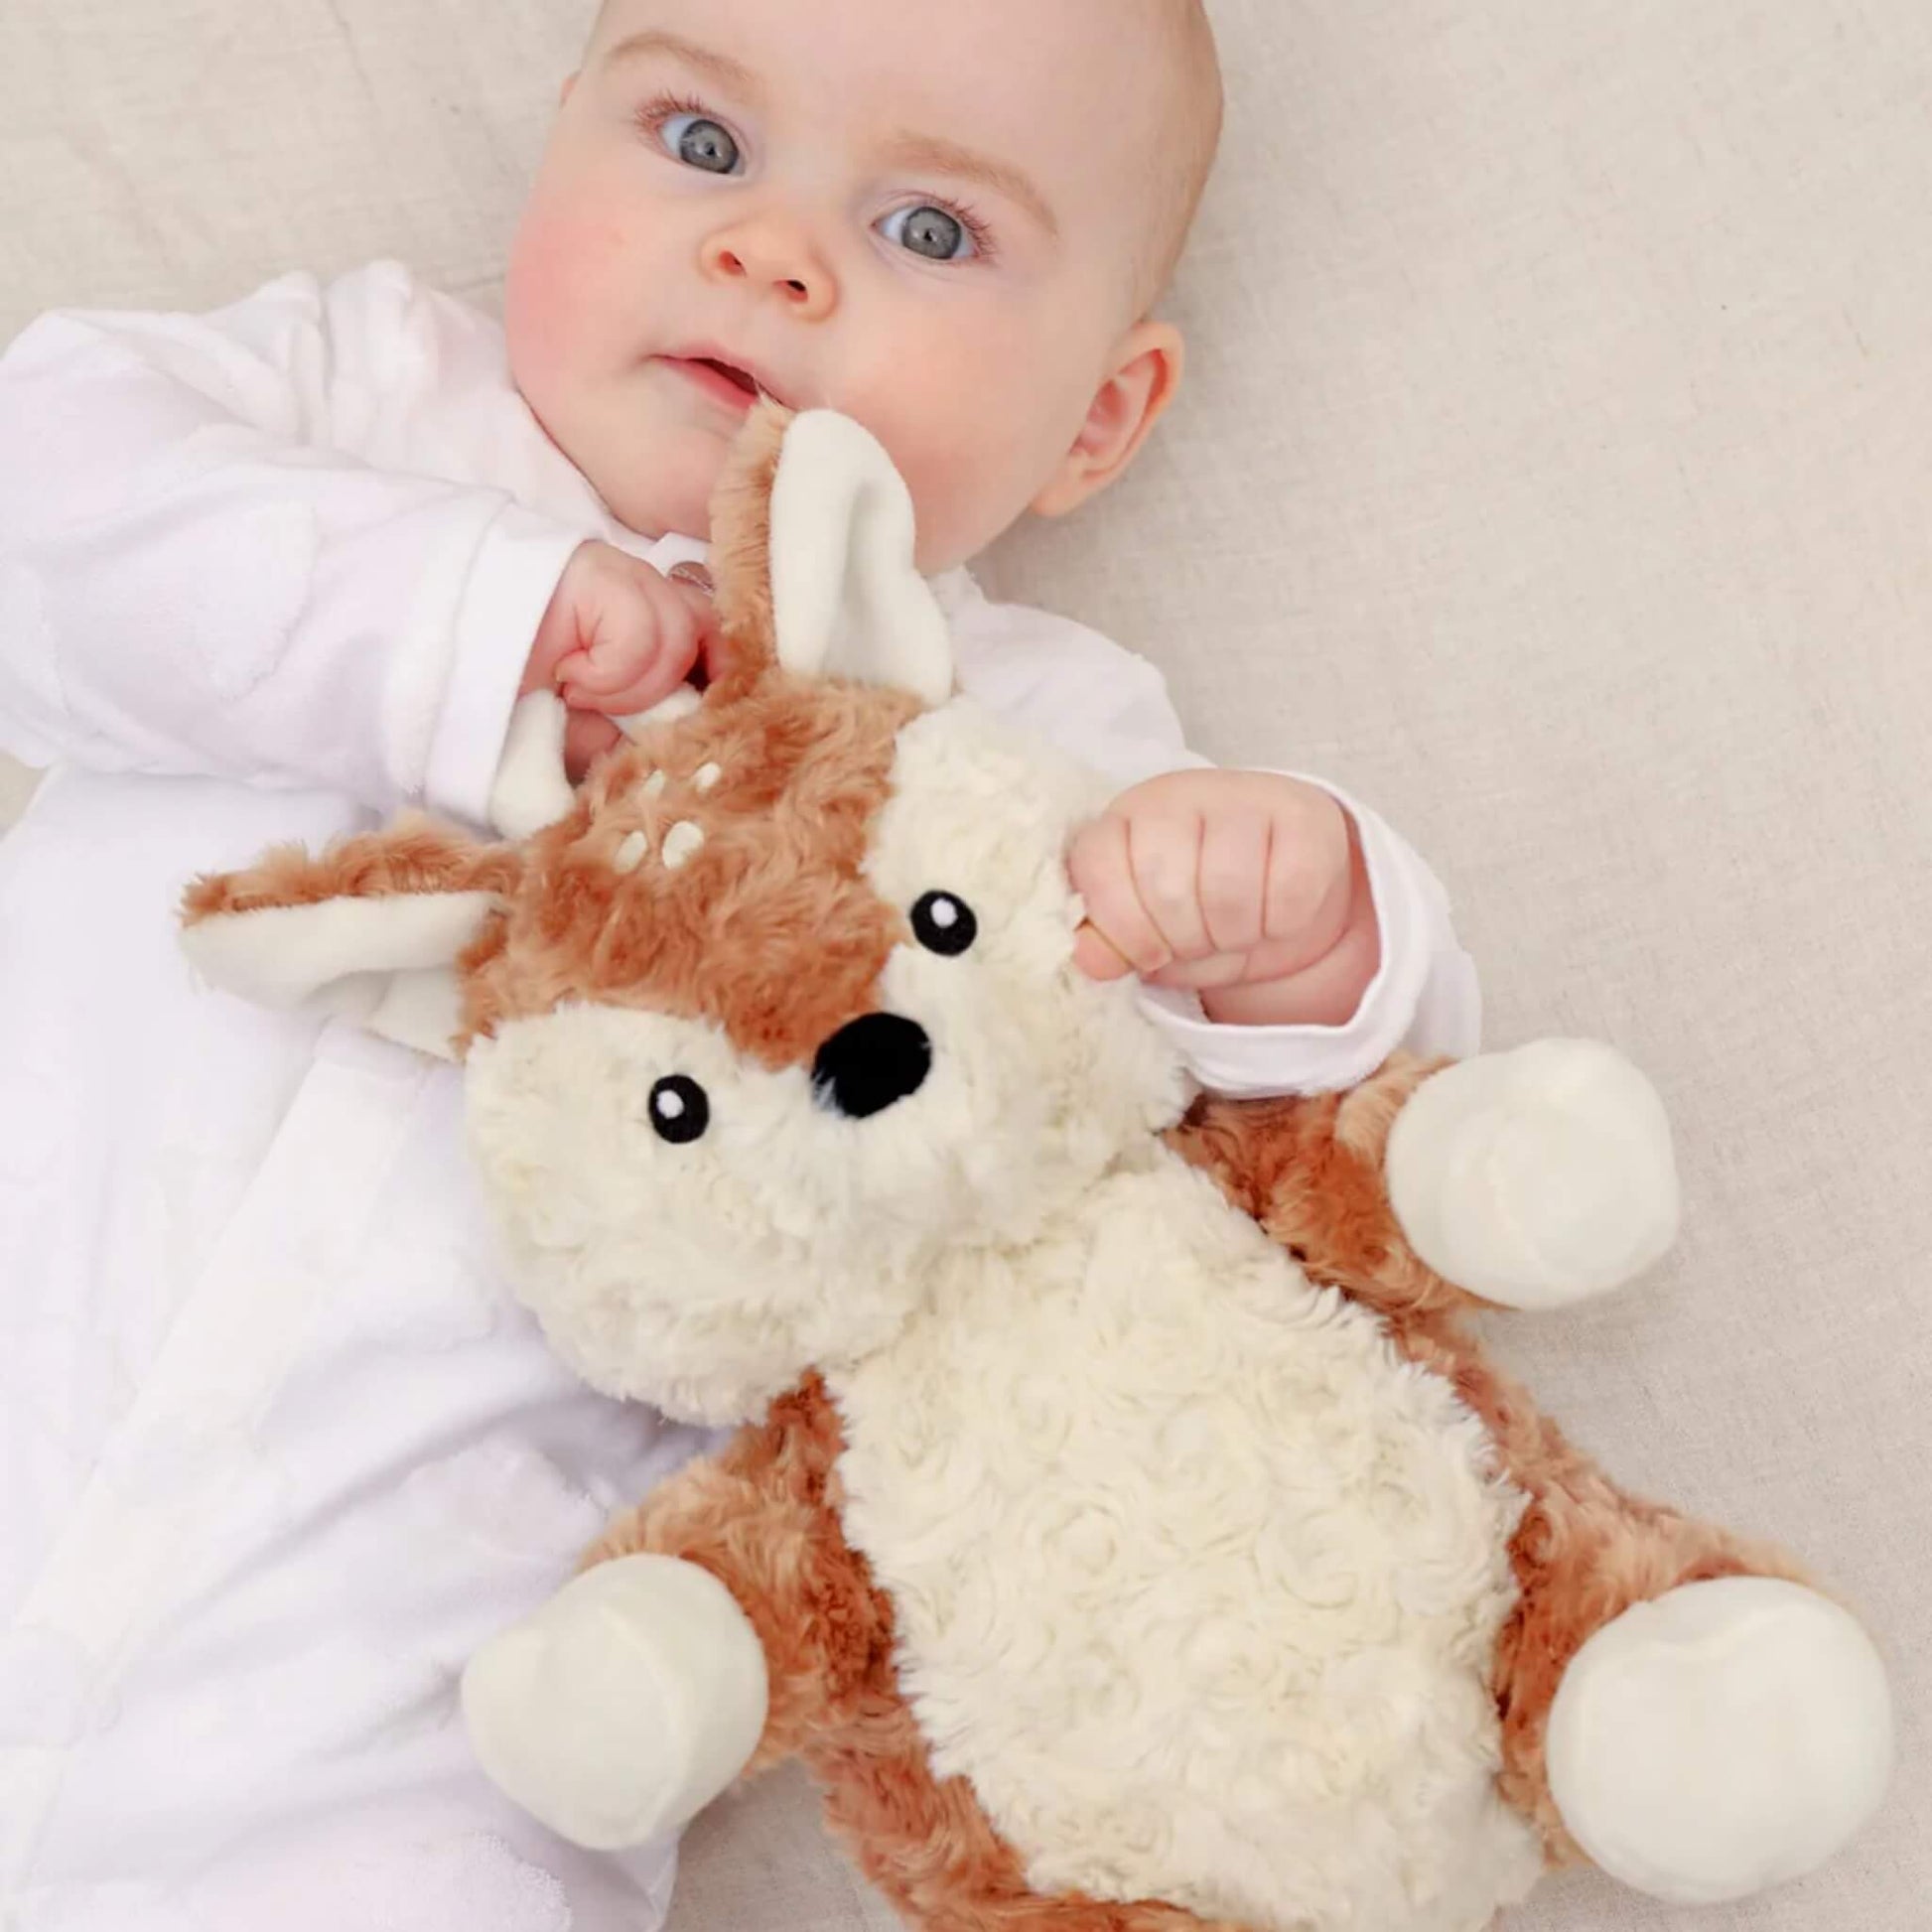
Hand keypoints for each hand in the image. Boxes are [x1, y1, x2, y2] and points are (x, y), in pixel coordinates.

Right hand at [522, 543, 720, 779]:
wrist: (442, 666)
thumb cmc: (512, 700)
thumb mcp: (587, 732)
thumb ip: (639, 732)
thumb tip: (687, 741)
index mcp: (645, 617)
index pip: (711, 633)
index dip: (721, 672)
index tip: (717, 711)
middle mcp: (639, 588)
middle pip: (703, 631)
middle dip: (671, 687)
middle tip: (614, 710)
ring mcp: (619, 574)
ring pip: (678, 635)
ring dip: (633, 686)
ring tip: (578, 692)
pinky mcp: (594, 571)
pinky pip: (640, 632)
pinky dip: (610, 672)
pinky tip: (568, 675)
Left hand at [1066, 769, 1378, 1026]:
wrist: (1286, 875)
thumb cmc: (1203, 904)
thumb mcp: (1150, 928)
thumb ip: (1114, 940)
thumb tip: (1090, 960)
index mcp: (1125, 818)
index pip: (1097, 868)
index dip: (1122, 931)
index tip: (1149, 953)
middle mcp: (1178, 795)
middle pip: (1166, 890)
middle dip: (1184, 941)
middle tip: (1201, 942)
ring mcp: (1244, 797)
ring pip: (1228, 891)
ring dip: (1233, 937)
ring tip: (1236, 933)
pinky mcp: (1305, 816)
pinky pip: (1289, 891)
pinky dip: (1281, 925)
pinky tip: (1276, 917)